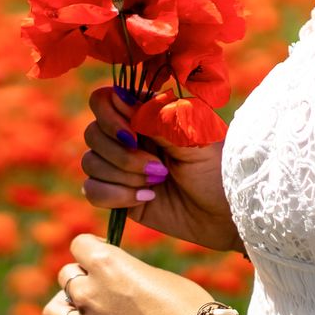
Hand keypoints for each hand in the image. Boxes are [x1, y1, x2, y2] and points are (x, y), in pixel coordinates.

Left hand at [39, 233, 214, 314]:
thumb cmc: (188, 307)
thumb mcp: (154, 273)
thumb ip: (124, 270)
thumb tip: (113, 276)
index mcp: (106, 263)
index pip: (79, 244)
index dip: (91, 249)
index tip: (103, 258)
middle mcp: (89, 292)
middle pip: (66, 277)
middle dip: (81, 280)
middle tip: (102, 291)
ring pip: (53, 310)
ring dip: (64, 308)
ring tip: (80, 313)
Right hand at [81, 84, 241, 251]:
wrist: (224, 215)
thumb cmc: (215, 170)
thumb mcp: (192, 139)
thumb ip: (156, 119)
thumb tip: (120, 99)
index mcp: (144, 114)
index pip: (103, 100)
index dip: (109, 117)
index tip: (134, 135)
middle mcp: (127, 136)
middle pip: (92, 133)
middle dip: (123, 155)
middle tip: (159, 168)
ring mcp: (119, 166)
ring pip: (90, 163)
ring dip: (124, 176)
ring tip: (157, 184)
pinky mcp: (116, 195)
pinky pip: (92, 190)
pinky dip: (116, 196)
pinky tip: (146, 198)